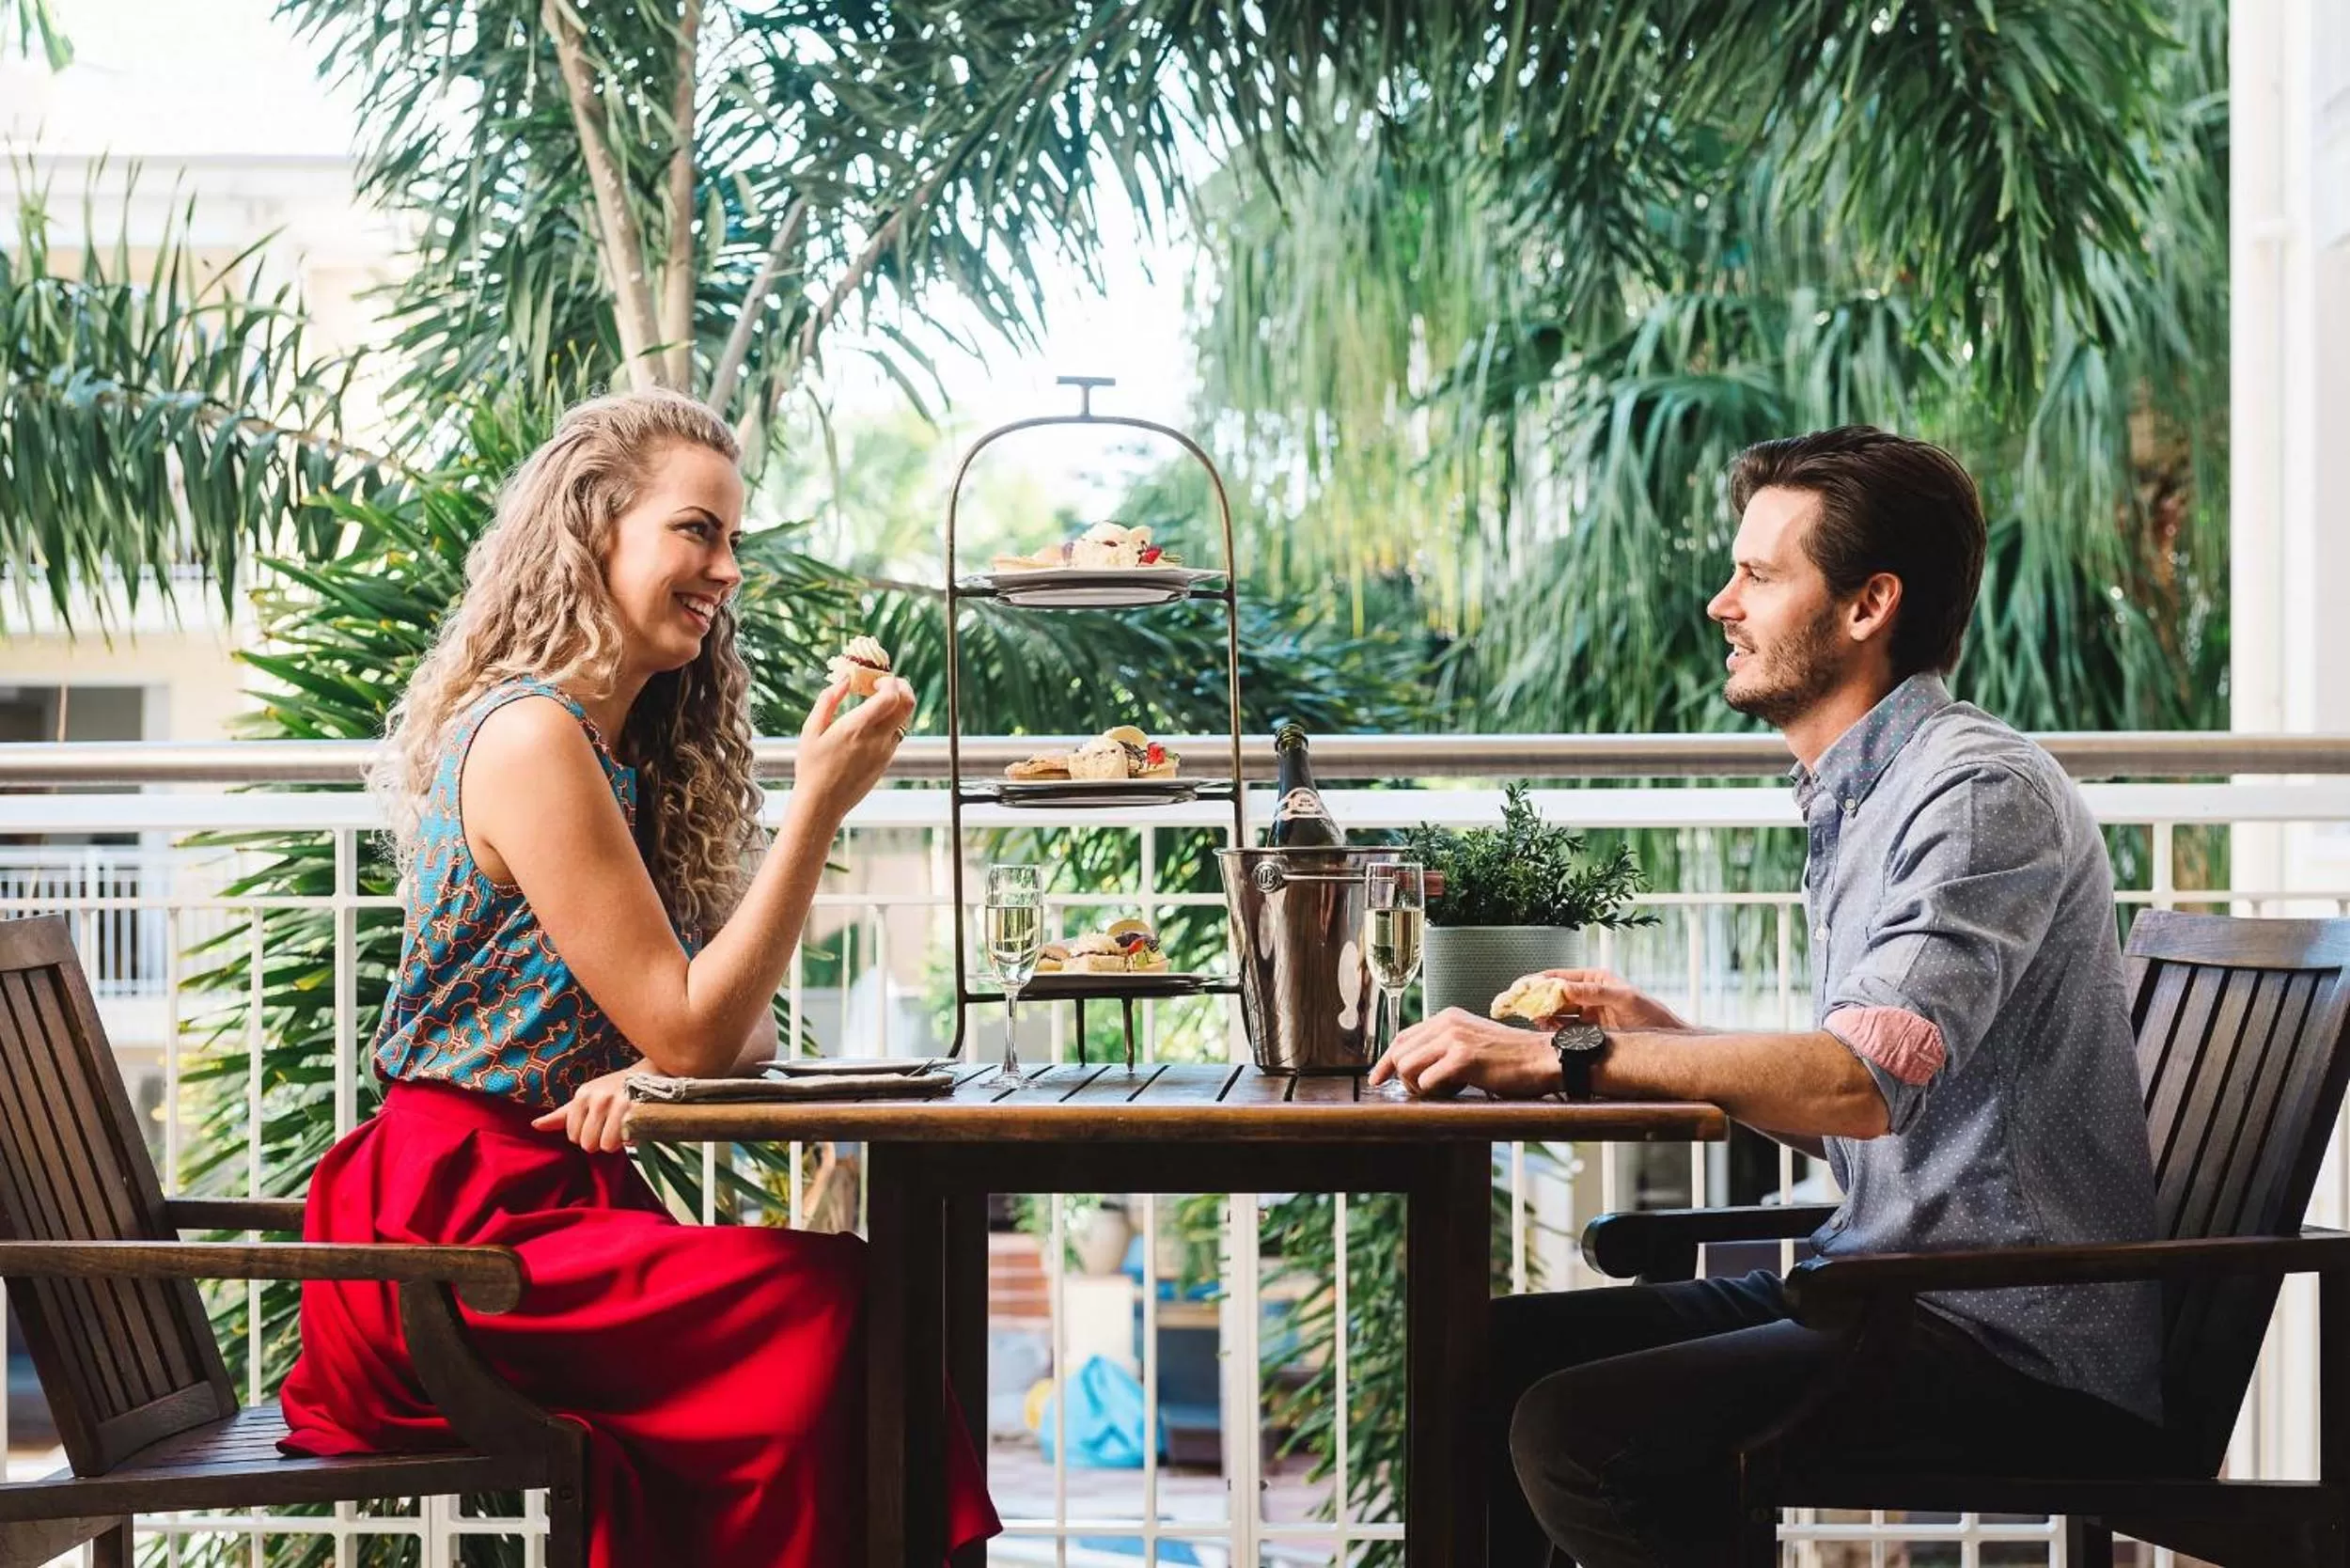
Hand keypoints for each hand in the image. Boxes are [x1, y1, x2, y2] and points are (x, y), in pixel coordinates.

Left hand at [530, 1067, 638, 1152]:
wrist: (651, 1073)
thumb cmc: (615, 1088)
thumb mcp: (587, 1097)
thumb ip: (562, 1115)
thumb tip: (535, 1125)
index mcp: (583, 1095)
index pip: (573, 1136)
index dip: (587, 1135)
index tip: (598, 1124)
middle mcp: (599, 1098)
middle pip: (589, 1143)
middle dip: (600, 1141)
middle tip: (611, 1127)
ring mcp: (620, 1104)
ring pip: (607, 1145)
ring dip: (616, 1142)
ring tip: (622, 1128)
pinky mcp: (639, 1111)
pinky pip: (627, 1141)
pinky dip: (631, 1139)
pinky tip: (634, 1127)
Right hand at [793, 674, 914, 825]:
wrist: (822, 804)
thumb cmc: (812, 767)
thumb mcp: (811, 729)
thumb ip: (828, 700)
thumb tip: (844, 679)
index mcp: (858, 727)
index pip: (891, 696)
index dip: (889, 682)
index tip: (875, 680)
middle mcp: (877, 739)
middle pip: (908, 704)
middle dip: (902, 687)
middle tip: (887, 684)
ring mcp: (885, 752)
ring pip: (905, 720)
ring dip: (897, 706)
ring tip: (877, 703)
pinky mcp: (886, 762)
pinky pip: (897, 736)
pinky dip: (892, 723)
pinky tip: (874, 724)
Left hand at [1369, 1007, 1560, 1098]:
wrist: (1542, 1058)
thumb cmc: (1511, 1058)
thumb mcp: (1472, 1041)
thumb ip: (1444, 1047)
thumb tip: (1415, 1067)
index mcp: (1447, 1017)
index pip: (1402, 1037)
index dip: (1386, 1060)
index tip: (1377, 1078)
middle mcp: (1447, 1023)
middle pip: (1399, 1052)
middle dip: (1403, 1078)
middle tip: (1422, 1092)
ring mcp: (1454, 1039)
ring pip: (1407, 1066)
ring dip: (1418, 1087)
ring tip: (1443, 1090)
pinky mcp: (1463, 1058)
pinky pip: (1427, 1081)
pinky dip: (1434, 1093)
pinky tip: (1454, 1091)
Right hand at [1527, 968, 1686, 1030]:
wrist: (1667, 1042)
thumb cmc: (1652, 1015)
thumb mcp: (1624, 998)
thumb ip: (1593, 992)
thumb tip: (1564, 987)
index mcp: (1595, 979)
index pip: (1560, 976)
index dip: (1539, 980)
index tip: (1522, 986)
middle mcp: (1588, 995)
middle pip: (1554, 995)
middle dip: (1537, 999)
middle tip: (1521, 1005)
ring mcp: (1586, 1015)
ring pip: (1556, 1014)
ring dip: (1543, 1016)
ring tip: (1534, 1019)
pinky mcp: (1588, 1034)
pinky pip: (1565, 1030)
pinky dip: (1553, 1031)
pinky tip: (1546, 1031)